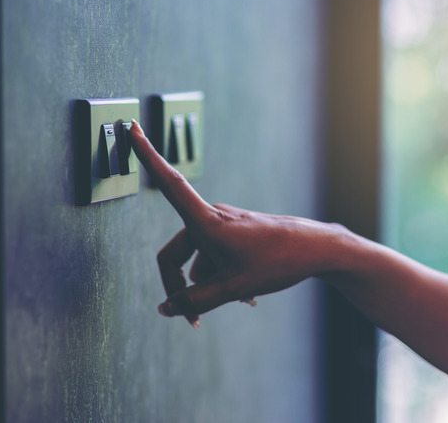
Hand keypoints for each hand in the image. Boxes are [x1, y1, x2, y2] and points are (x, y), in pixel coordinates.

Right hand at [128, 119, 348, 326]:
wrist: (316, 249)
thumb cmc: (276, 262)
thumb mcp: (233, 288)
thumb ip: (195, 301)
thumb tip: (165, 309)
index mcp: (206, 222)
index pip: (168, 183)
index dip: (146, 156)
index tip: (130, 126)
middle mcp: (212, 217)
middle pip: (175, 254)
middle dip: (180, 287)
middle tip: (193, 320)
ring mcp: (225, 224)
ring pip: (198, 260)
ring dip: (208, 284)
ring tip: (240, 299)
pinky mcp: (236, 232)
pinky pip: (215, 257)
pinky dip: (222, 275)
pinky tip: (246, 295)